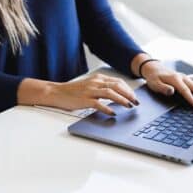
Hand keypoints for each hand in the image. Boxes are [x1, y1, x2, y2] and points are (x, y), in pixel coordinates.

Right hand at [17, 74, 138, 115]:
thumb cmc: (73, 91)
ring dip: (122, 100)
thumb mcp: (89, 85)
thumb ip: (102, 88)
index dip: (128, 89)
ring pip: (110, 93)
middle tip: (136, 102)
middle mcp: (95, 82)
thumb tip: (116, 94)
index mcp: (97, 78)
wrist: (57, 92)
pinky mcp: (84, 100)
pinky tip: (113, 113)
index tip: (134, 96)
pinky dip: (107, 108)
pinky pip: (99, 104)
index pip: (117, 82)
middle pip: (117, 86)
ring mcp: (90, 91)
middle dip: (129, 94)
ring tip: (129, 106)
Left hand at [141, 61, 192, 107]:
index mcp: (174, 79)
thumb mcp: (154, 84)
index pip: (185, 90)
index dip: (191, 98)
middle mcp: (182, 77)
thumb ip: (163, 88)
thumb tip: (171, 91)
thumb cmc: (154, 78)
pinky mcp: (187, 80)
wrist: (154, 69)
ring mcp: (185, 78)